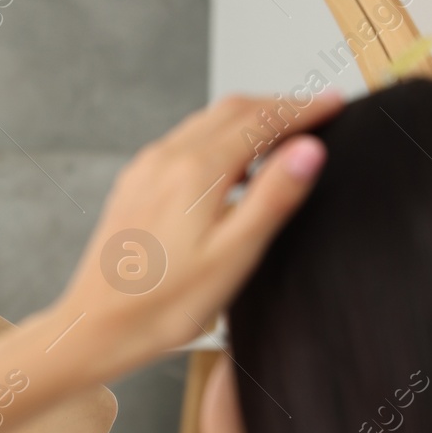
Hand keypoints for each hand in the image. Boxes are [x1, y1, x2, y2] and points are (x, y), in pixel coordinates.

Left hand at [50, 91, 341, 381]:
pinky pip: (182, 143)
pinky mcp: (133, 186)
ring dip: (247, 120)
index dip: (304, 109)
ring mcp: (145, 170)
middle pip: (233, 110)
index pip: (262, 120)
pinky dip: (217, 138)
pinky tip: (229, 165)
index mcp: (196, 172)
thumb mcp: (233, 256)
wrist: (96, 328)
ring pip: (205, 123)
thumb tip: (310, 149)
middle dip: (278, 107)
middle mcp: (166, 160)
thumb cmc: (164, 305)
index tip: (335, 103)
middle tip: (316, 113)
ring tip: (281, 136)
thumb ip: (273, 197)